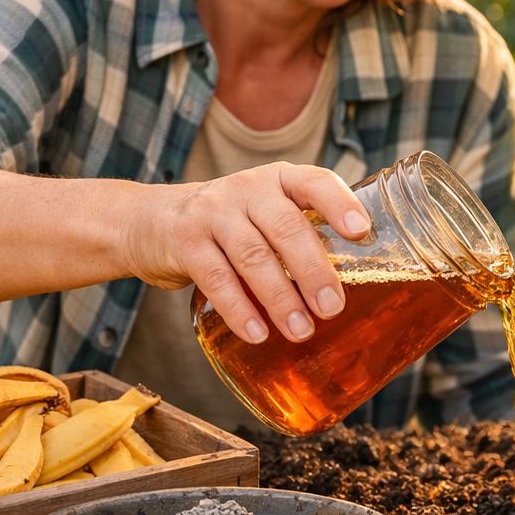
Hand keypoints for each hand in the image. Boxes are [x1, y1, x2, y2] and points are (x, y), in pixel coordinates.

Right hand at [123, 162, 370, 344]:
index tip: (361, 230)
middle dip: (313, 269)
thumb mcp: (265, 214)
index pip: (314, 182)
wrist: (153, 220)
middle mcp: (248, 189)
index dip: (339, 203)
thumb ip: (302, 235)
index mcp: (279, 180)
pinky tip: (258, 334)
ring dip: (280, 297)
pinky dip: (239, 309)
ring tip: (301, 331)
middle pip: (285, 226)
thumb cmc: (232, 224)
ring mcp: (213, 212)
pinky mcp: (185, 241)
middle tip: (333, 308)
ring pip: (252, 255)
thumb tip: (362, 287)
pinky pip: (215, 278)